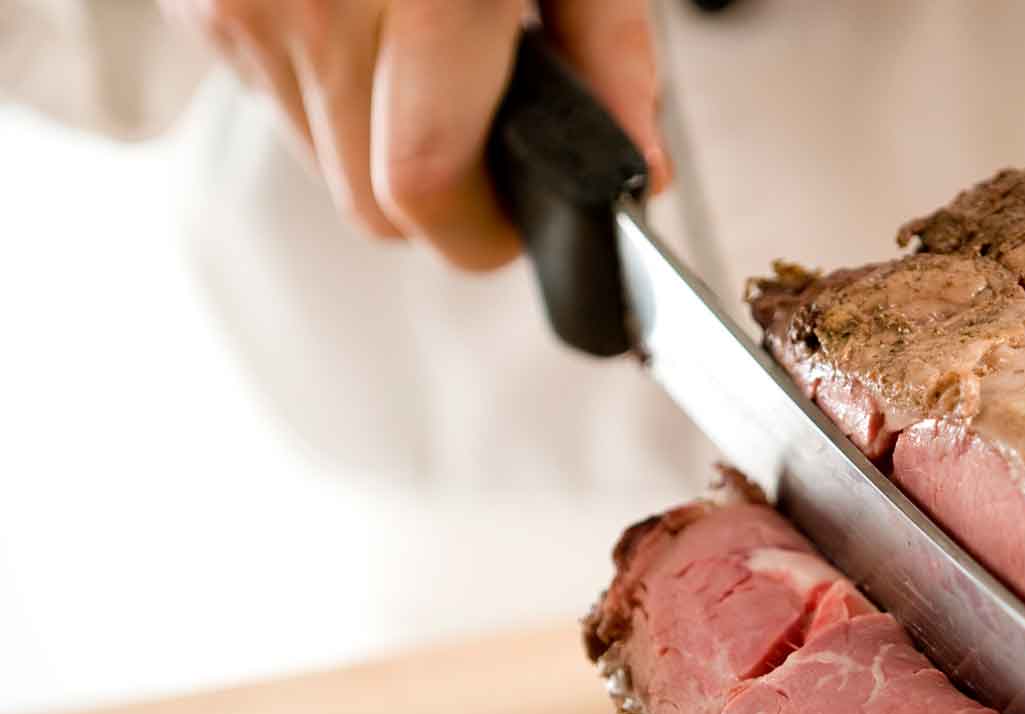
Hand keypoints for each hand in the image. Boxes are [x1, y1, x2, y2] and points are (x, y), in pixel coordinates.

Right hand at [163, 0, 671, 270]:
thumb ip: (613, 54)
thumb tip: (635, 167)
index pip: (421, 188)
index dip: (480, 232)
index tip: (517, 224)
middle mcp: (317, 3)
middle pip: (370, 201)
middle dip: (441, 195)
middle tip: (489, 135)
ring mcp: (241, 2)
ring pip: (321, 158)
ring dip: (380, 136)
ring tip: (427, 46)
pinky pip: (272, 94)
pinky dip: (328, 81)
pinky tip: (368, 12)